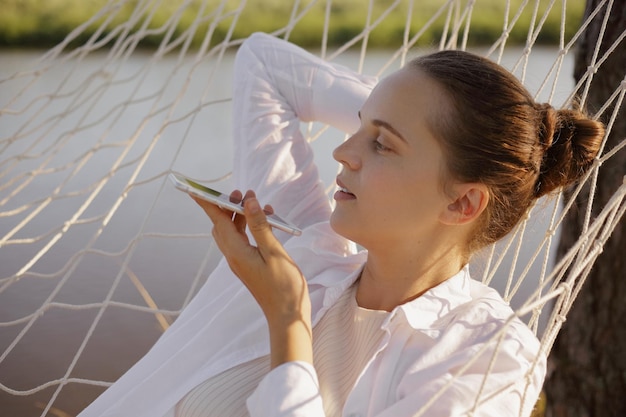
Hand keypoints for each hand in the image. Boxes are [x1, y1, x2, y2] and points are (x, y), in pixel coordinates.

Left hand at [192, 190, 312, 367]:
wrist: (286, 315)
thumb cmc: (284, 287)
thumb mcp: (274, 253)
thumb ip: (261, 227)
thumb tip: (249, 202)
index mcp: (236, 252)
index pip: (218, 221)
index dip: (206, 203)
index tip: (194, 188)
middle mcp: (233, 256)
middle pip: (222, 224)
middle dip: (228, 205)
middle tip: (243, 192)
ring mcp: (240, 261)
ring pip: (233, 232)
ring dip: (242, 216)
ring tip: (258, 203)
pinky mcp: (248, 264)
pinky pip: (243, 240)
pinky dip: (250, 227)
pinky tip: (267, 221)